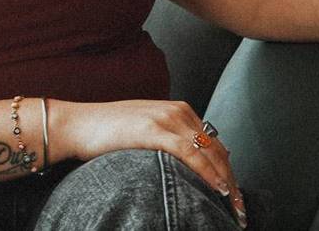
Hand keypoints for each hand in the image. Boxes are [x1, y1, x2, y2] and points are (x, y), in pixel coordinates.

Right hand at [53, 99, 246, 227]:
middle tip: (241, 208)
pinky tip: (218, 188)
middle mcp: (178, 111)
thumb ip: (170, 141)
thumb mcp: (146, 131)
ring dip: (226, 181)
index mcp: (179, 110)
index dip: (227, 171)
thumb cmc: (106, 133)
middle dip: (232, 180)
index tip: (235, 196)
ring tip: (234, 206)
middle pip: (217, 149)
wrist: (77, 124)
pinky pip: (190, 154)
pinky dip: (208, 172)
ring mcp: (166, 119)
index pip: (214, 143)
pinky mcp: (154, 129)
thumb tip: (191, 165)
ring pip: (209, 152)